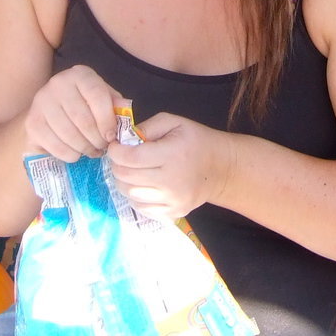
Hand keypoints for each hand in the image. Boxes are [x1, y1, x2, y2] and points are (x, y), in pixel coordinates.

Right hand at [24, 65, 128, 161]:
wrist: (50, 113)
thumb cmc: (84, 106)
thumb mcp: (103, 101)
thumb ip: (115, 106)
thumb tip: (125, 110)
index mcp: (80, 74)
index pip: (97, 95)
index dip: (107, 119)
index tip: (111, 136)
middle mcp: (58, 83)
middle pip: (82, 118)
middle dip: (96, 139)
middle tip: (102, 148)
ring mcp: (41, 102)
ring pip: (69, 134)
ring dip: (84, 148)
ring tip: (91, 151)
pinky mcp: (32, 122)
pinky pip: (55, 145)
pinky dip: (69, 154)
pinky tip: (75, 153)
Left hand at [107, 114, 233, 220]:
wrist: (220, 168)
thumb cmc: (196, 140)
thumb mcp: (174, 122)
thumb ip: (148, 126)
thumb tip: (125, 139)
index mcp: (171, 154)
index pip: (131, 158)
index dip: (116, 152)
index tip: (115, 146)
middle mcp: (170, 181)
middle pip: (127, 177)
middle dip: (116, 166)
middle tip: (120, 158)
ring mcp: (172, 200)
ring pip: (131, 195)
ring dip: (124, 182)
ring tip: (130, 171)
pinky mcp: (173, 213)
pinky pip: (142, 208)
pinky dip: (135, 196)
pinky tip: (140, 185)